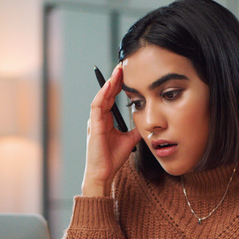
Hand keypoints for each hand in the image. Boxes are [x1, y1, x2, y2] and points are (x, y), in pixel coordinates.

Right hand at [82, 63, 141, 196]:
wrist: (103, 173)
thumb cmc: (112, 159)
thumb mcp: (130, 140)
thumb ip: (135, 129)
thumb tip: (146, 122)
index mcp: (106, 120)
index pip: (112, 97)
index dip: (119, 85)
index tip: (128, 73)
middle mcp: (98, 118)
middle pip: (106, 93)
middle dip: (115, 78)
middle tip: (124, 64)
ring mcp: (94, 121)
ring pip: (101, 96)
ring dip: (110, 83)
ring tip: (118, 70)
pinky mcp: (93, 126)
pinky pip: (96, 106)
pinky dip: (103, 94)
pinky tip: (110, 85)